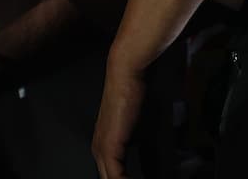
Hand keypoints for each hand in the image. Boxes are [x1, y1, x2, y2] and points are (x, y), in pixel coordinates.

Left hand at [92, 57, 146, 178]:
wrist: (125, 78)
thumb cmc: (132, 98)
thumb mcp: (136, 130)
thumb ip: (137, 147)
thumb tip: (149, 165)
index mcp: (103, 146)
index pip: (111, 174)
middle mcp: (98, 149)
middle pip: (107, 178)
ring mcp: (101, 148)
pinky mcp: (108, 146)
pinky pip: (115, 176)